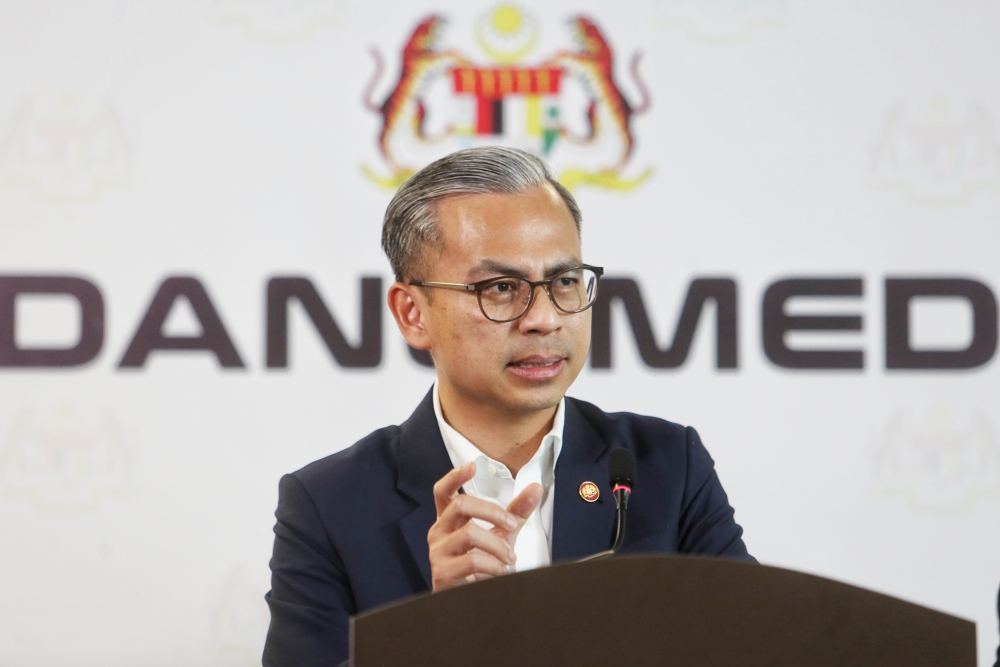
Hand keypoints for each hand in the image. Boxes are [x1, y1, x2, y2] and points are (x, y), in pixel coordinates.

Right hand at [427, 462, 543, 590]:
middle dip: (492, 511)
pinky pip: (471, 560)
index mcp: (449, 520)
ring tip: (510, 559)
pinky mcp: (442, 572)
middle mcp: (439, 532)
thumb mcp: (501, 535)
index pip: (443, 492)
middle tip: (512, 525)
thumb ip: (516, 512)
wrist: (471, 602)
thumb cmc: (482, 565)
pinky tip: (500, 572)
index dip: (454, 477)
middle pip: (460, 505)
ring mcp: (438, 552)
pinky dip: (493, 565)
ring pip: (469, 533)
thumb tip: (536, 487)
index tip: (472, 466)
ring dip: (497, 545)